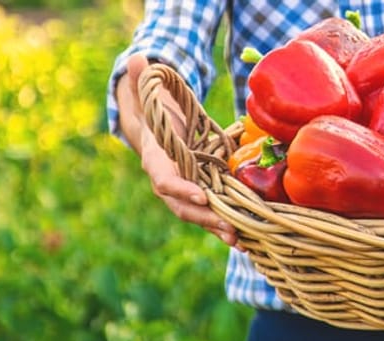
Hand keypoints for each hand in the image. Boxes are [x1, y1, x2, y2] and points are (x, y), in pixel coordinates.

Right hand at [115, 56, 238, 246]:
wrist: (156, 132)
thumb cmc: (155, 113)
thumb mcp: (149, 96)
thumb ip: (142, 81)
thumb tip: (137, 58)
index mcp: (156, 161)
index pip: (165, 180)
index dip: (181, 189)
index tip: (201, 195)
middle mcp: (168, 181)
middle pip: (183, 205)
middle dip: (204, 218)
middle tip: (227, 226)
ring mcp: (184, 190)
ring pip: (198, 214)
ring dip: (217, 227)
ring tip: (238, 239)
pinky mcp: (200, 193)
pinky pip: (211, 212)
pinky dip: (225, 225)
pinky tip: (246, 236)